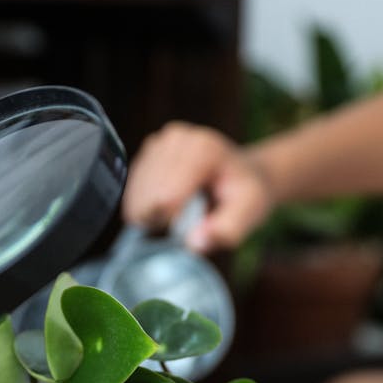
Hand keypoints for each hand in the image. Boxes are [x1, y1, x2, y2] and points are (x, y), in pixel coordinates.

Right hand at [123, 122, 274, 251]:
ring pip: (137, 194)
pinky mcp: (149, 150)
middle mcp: (177, 138)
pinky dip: (145, 205)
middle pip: (148, 196)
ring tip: (180, 210)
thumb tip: (194, 244)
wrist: (245, 173)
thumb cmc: (247, 193)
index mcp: (203, 149)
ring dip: (152, 212)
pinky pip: (132, 189)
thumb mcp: (249, 213)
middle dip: (162, 217)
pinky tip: (167, 204)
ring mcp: (160, 141)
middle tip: (187, 218)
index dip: (171, 221)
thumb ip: (226, 230)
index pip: (166, 196)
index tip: (187, 225)